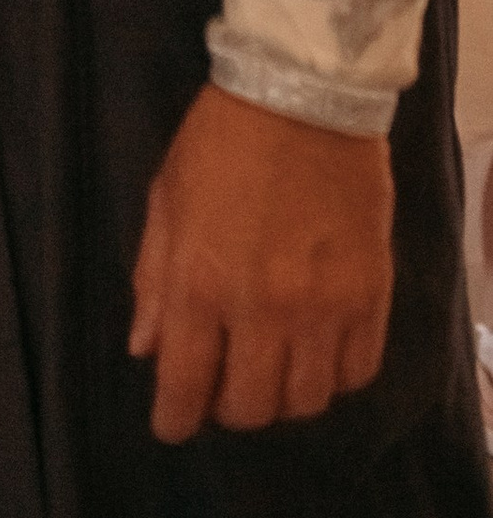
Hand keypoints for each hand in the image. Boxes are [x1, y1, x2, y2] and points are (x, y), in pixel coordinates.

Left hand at [129, 82, 394, 438]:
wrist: (303, 92)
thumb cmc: (221, 140)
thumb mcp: (166, 197)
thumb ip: (153, 278)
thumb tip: (145, 349)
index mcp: (201, 281)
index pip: (186, 384)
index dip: (175, 419)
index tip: (171, 425)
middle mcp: (264, 307)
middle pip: (251, 407)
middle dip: (228, 407)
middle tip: (223, 382)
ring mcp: (324, 306)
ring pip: (307, 402)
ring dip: (282, 397)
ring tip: (271, 367)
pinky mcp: (371, 296)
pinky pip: (357, 373)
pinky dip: (334, 377)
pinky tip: (317, 351)